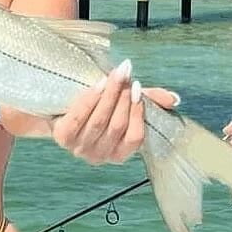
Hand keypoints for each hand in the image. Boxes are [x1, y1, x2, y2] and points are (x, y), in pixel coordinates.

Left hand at [51, 59, 179, 164]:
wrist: (57, 106)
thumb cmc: (95, 106)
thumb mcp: (123, 103)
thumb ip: (149, 100)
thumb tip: (174, 99)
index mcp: (118, 154)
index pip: (135, 137)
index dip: (138, 112)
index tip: (137, 88)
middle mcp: (99, 156)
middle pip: (117, 125)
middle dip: (123, 98)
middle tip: (126, 75)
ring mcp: (79, 149)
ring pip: (100, 120)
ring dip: (110, 94)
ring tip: (115, 75)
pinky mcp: (62, 137)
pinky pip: (80, 116)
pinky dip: (92, 98)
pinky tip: (99, 84)